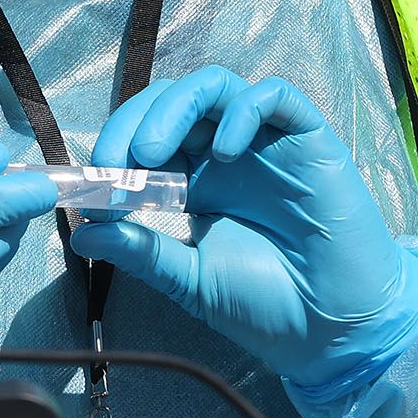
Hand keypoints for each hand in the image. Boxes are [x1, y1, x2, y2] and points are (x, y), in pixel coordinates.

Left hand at [66, 68, 417, 394]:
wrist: (334, 332)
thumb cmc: (266, 306)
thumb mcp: (189, 278)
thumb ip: (141, 250)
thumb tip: (82, 230)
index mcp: (195, 181)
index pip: (145, 137)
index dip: (113, 149)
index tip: (90, 187)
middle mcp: (227, 153)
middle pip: (171, 101)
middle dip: (133, 122)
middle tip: (115, 165)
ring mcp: (267, 143)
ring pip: (215, 86)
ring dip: (174, 108)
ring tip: (153, 154)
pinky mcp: (309, 140)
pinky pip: (274, 96)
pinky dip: (242, 110)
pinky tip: (226, 153)